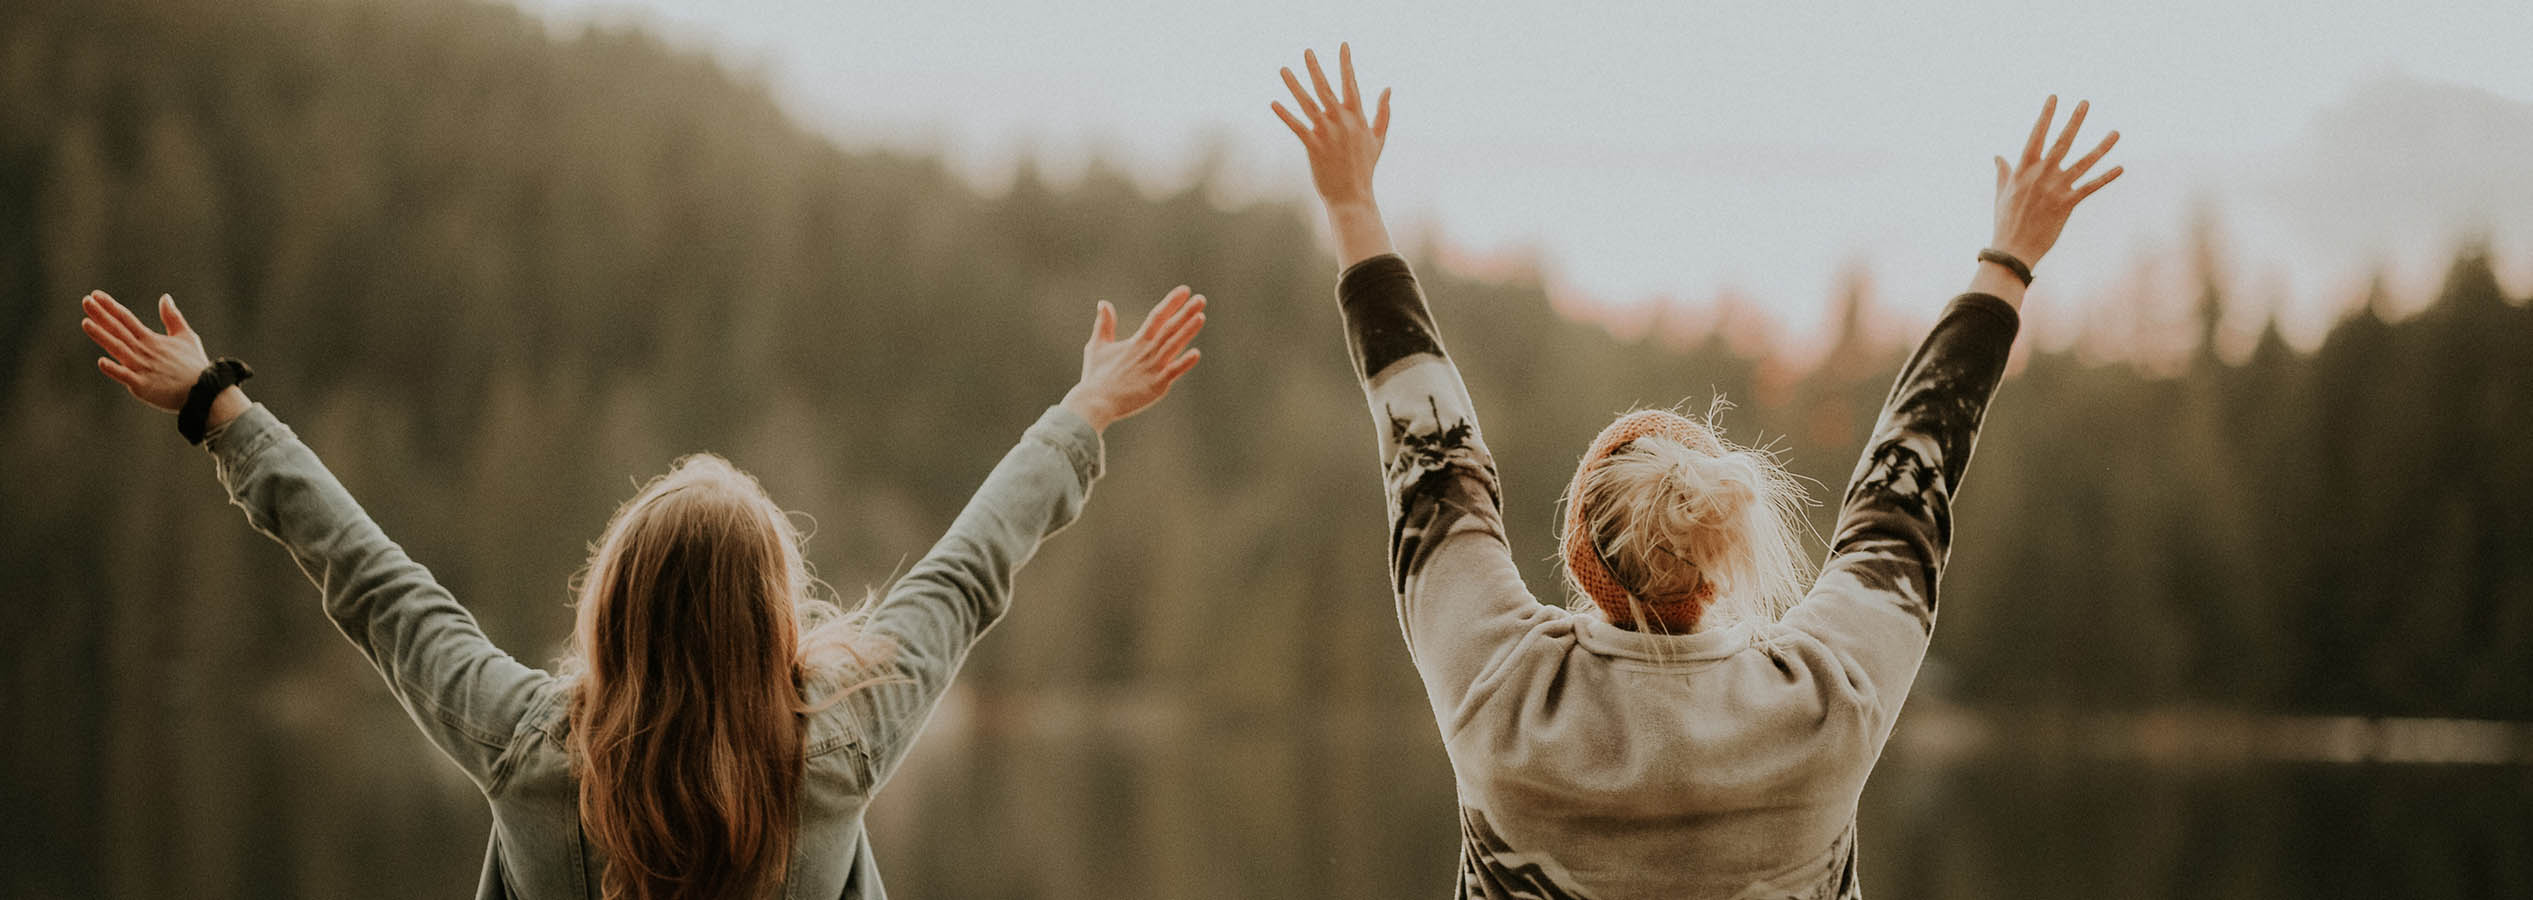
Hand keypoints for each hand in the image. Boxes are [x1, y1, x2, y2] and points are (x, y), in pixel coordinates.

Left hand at [81, 291, 244, 424]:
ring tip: (86, 323)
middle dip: (101, 315)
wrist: (205, 391)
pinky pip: (126, 377)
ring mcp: (142, 368)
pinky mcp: (143, 386)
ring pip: (118, 349)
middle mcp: (144, 351)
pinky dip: (115, 370)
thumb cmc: (194, 365)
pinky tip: (102, 362)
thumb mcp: (187, 337)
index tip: (96, 295)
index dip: (111, 307)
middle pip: (119, 330)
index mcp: (151, 340)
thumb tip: (165, 297)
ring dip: (102, 336)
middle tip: (86, 301)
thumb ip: (172, 317)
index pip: (127, 319)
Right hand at [1059, 286, 1205, 432]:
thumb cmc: (1095, 377)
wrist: (1094, 403)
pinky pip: (1172, 372)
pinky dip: (1184, 363)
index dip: (1171, 302)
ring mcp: (1153, 368)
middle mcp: (1147, 352)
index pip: (1157, 317)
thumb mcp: (1097, 346)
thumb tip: (1103, 303)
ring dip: (1187, 331)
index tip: (1185, 290)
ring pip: (1173, 345)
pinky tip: (1196, 353)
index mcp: (1136, 342)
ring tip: (1200, 316)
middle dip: (1185, 313)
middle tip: (1201, 299)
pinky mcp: (1156, 385)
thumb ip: (1104, 325)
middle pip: (1169, 328)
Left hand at [1272, 43, 1397, 265]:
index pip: (1351, 84)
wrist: (1353, 196)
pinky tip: (1274, 103)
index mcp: (1358, 117)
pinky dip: (1285, 114)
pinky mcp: (1313, 146)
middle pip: (1325, 88)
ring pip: (1307, 103)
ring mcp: (1327, 133)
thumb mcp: (1379, 137)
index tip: (1343, 45)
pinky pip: (1296, 126)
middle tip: (1307, 50)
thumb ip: (1383, 112)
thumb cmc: (1365, 167)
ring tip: (1283, 69)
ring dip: (1294, 85)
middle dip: (1316, 68)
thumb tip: (1388, 88)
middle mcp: (1342, 121)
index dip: (1346, 63)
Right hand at [1990, 96, 2122, 266]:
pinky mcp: (2067, 204)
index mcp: (2023, 169)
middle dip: (2074, 121)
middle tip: (2085, 102)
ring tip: (2116, 132)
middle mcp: (2041, 175)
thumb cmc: (2005, 221)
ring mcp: (2055, 188)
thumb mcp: (2001, 193)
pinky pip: (2090, 187)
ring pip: (2084, 162)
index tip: (2054, 98)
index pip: (2036, 136)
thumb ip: (2004, 172)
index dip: (2046, 116)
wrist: (2013, 249)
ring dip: (2102, 147)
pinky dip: (2106, 177)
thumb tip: (1998, 156)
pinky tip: (2120, 167)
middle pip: (2062, 142)